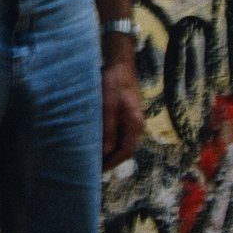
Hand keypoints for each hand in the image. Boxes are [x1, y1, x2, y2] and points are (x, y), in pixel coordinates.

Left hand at [102, 45, 144, 169]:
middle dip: (112, 160)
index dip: (111, 163)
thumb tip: (106, 151)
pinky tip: (100, 140)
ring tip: (95, 156)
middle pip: (126, 149)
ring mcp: (134, 119)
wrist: (121, 63)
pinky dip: (112, 140)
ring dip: (111, 150)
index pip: (125, 152)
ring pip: (124, 141)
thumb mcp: (108, 105)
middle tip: (94, 166)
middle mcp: (137, 124)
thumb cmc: (113, 82)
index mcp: (134, 124)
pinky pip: (121, 133)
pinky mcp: (128, 113)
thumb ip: (108, 129)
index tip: (97, 170)